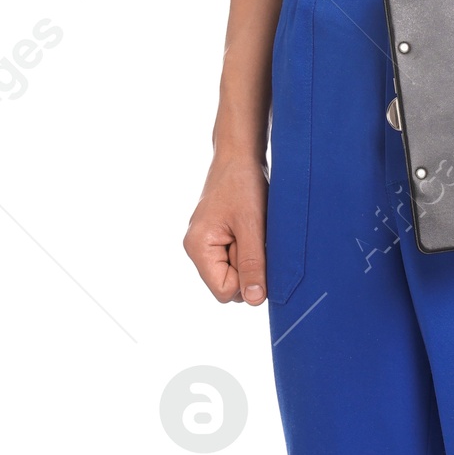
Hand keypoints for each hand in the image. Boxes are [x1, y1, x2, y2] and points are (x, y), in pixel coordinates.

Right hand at [184, 154, 268, 303]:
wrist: (240, 154)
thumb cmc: (243, 184)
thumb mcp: (252, 226)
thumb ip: (252, 264)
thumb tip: (254, 300)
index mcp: (198, 248)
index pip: (224, 291)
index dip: (246, 280)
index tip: (256, 251)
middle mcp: (198, 249)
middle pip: (229, 284)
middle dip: (249, 266)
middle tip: (255, 235)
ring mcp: (208, 244)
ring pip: (236, 271)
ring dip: (251, 256)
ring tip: (253, 228)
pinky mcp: (219, 237)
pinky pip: (238, 257)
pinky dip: (250, 247)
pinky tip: (252, 228)